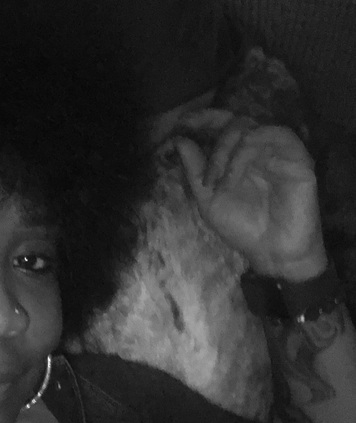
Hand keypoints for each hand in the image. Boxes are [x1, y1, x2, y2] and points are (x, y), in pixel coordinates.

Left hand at [173, 109, 326, 280]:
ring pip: (249, 128)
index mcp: (238, 156)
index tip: (183, 122)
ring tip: (218, 181)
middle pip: (235, 123)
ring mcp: (279, 151)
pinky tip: (234, 176)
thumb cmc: (241, 228)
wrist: (271, 251)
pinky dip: (246, 152)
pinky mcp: (298, 157)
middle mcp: (259, 149)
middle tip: (207, 174)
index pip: (224, 124)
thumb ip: (194, 170)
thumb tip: (178, 140)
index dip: (205, 118)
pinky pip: (272, 136)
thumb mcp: (207, 199)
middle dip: (215, 145)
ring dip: (226, 151)